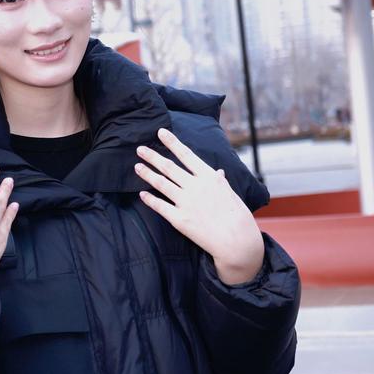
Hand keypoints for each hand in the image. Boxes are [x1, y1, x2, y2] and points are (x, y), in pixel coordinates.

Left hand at [134, 128, 264, 283]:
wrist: (237, 241)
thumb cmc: (237, 216)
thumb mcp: (230, 192)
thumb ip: (219, 181)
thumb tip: (217, 172)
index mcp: (208, 177)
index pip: (186, 154)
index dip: (172, 142)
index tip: (160, 132)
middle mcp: (195, 186)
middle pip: (169, 167)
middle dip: (152, 156)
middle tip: (139, 149)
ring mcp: (185, 202)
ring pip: (161, 183)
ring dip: (147, 174)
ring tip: (137, 166)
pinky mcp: (179, 219)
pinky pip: (160, 206)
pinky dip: (149, 199)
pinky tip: (142, 193)